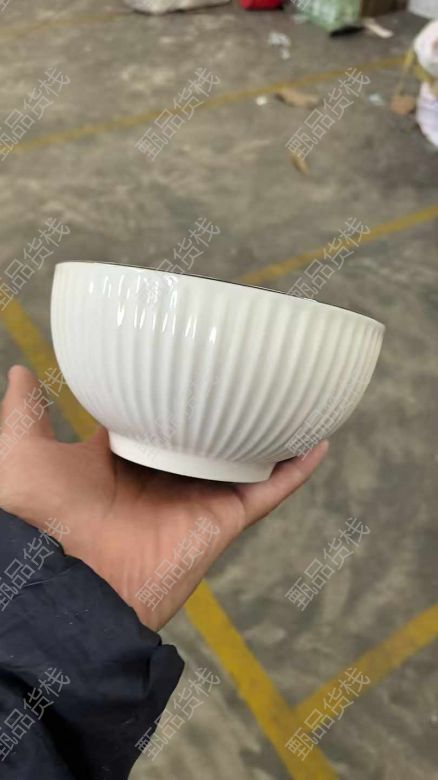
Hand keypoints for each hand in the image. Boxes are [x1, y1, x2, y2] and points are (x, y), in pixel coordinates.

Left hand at [0, 365, 327, 629]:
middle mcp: (163, 477)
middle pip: (206, 438)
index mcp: (123, 459)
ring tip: (293, 396)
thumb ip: (25, 414)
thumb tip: (19, 371)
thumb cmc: (39, 520)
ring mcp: (196, 498)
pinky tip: (316, 441)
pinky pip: (267, 491)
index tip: (191, 359)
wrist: (64, 583)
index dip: (172, 393)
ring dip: (269, 434)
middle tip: (251, 368)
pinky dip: (294, 471)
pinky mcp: (221, 521)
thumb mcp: (24, 454)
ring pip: (244, 460)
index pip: (156, 418)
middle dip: (226, 410)